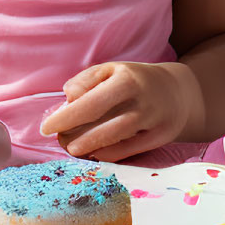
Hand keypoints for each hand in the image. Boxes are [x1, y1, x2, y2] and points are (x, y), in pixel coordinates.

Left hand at [38, 62, 198, 161]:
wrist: (178, 91)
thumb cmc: (135, 81)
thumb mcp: (112, 70)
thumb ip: (86, 81)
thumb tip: (68, 99)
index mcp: (127, 79)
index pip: (91, 102)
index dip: (66, 117)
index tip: (46, 127)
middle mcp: (143, 101)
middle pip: (105, 125)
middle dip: (77, 137)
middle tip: (60, 141)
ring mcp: (153, 121)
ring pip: (118, 139)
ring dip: (90, 147)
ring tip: (72, 148)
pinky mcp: (160, 138)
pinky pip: (130, 151)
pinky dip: (108, 154)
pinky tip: (93, 153)